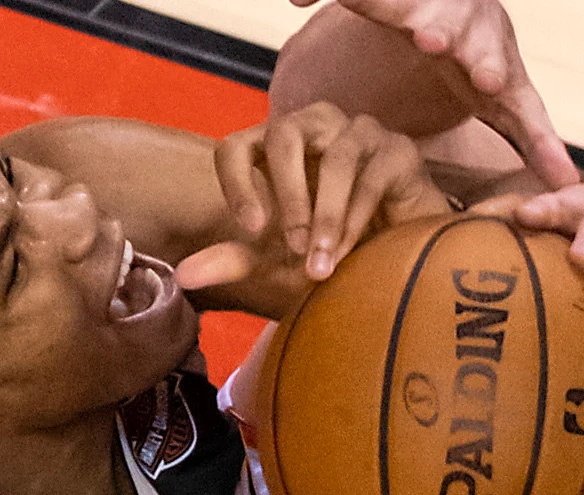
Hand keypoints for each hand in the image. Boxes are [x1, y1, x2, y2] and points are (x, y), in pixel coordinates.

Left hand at [178, 101, 450, 287]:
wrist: (398, 266)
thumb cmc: (330, 254)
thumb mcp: (276, 263)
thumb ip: (234, 262)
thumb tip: (183, 276)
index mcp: (275, 149)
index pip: (237, 146)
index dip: (238, 182)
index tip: (251, 229)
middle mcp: (316, 128)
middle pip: (285, 134)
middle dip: (288, 195)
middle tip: (293, 246)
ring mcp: (360, 133)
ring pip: (336, 156)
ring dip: (326, 214)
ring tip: (323, 263)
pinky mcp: (400, 150)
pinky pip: (373, 175)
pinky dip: (358, 218)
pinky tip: (353, 252)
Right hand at [297, 0, 578, 188]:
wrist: (460, 16)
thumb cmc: (485, 67)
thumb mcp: (512, 103)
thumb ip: (538, 141)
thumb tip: (573, 188)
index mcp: (487, 48)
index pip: (491, 56)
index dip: (488, 65)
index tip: (487, 78)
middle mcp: (455, 19)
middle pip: (450, 19)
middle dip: (443, 26)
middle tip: (431, 37)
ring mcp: (416, 5)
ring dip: (378, 1)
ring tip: (352, 1)